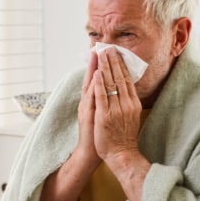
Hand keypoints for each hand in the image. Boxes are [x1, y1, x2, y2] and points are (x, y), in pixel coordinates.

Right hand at [76, 50, 101, 165]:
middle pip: (92, 79)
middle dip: (97, 62)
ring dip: (95, 69)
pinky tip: (96, 75)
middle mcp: (87, 103)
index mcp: (91, 102)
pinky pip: (92, 98)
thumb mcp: (101, 116)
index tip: (102, 52)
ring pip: (91, 85)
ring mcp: (87, 108)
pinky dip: (94, 86)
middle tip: (101, 47)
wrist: (91, 153)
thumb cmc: (99, 136)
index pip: (95, 80)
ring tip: (98, 55)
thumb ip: (104, 103)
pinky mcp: (89, 115)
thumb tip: (112, 92)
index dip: (98, 66)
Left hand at [92, 47, 141, 160]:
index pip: (127, 79)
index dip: (122, 65)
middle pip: (120, 78)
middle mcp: (126, 104)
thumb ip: (129, 102)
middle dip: (114, 61)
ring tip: (102, 54)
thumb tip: (127, 89)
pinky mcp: (105, 116)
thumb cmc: (124, 137)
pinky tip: (97, 72)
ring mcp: (116, 110)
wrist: (121, 154)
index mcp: (133, 103)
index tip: (117, 53)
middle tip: (109, 47)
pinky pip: (102, 96)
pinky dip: (99, 83)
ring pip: (111, 84)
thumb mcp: (131, 116)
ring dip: (106, 67)